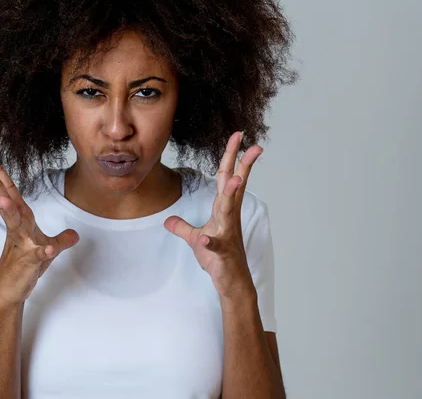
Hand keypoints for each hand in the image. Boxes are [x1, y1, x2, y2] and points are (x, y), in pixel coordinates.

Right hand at [0, 154, 79, 308]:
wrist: (11, 292)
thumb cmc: (26, 266)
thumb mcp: (48, 250)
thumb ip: (61, 240)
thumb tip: (75, 234)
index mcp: (22, 220)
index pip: (11, 193)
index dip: (0, 174)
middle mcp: (18, 229)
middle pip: (8, 201)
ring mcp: (21, 245)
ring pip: (15, 224)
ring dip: (10, 212)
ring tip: (3, 200)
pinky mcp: (28, 262)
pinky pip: (37, 255)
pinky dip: (43, 252)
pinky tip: (48, 250)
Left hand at [163, 131, 262, 298]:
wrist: (231, 283)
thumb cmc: (218, 259)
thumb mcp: (195, 239)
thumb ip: (182, 227)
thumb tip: (168, 220)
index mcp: (223, 209)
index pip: (225, 177)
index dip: (230, 156)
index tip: (239, 136)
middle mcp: (228, 216)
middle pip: (234, 185)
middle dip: (241, 164)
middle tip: (253, 144)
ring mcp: (227, 233)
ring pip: (229, 209)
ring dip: (231, 194)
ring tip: (235, 178)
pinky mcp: (222, 252)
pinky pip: (216, 244)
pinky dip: (210, 240)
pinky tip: (205, 237)